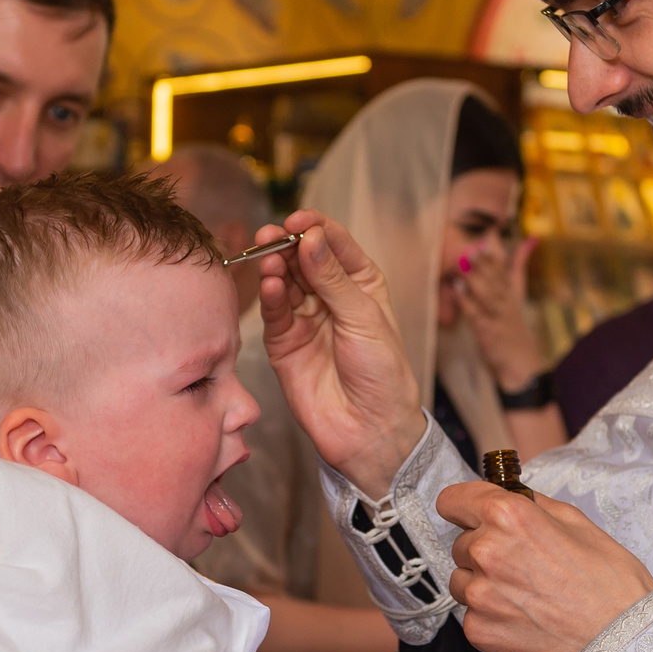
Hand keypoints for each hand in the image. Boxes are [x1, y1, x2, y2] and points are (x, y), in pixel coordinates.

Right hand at [257, 213, 426, 495]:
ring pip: (285, 282)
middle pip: (303, 258)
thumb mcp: (365, 319)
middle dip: (287, 244)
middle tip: (272, 234)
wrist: (371, 430)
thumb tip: (310, 238)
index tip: (299, 221)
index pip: (334, 244)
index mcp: (361, 283)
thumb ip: (333, 279)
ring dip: (276, 267)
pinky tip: (270, 284)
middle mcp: (330, 296)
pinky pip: (274, 313)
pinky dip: (270, 297)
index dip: (316, 228)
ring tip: (270, 259)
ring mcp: (305, 318)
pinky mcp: (284, 343)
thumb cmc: (383, 374)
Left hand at [438, 482, 652, 651]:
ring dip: (484, 585)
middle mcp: (486, 552)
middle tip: (523, 566)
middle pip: (461, 544)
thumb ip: (533, 505)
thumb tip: (510, 495)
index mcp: (507, 517)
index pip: (452, 500)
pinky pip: (472, 615)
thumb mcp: (577, 522)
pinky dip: (491, 617)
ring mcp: (479, 595)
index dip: (464, 507)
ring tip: (526, 595)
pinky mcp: (479, 630)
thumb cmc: (608, 580)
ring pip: (462, 581)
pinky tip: (525, 619)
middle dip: (484, 551)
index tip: (471, 516)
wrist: (623, 640)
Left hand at [453, 237, 547, 391]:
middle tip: (473, 245)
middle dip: (485, 262)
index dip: (497, 251)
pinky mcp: (489, 333)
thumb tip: (529, 239)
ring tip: (462, 264)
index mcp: (512, 292)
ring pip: (488, 295)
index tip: (488, 232)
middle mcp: (507, 302)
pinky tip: (456, 291)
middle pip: (497, 279)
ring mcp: (498, 317)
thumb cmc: (514, 325)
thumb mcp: (518, 294)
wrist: (522, 363)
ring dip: (475, 279)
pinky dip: (466, 303)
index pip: (506, 267)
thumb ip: (519, 265)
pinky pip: (476, 316)